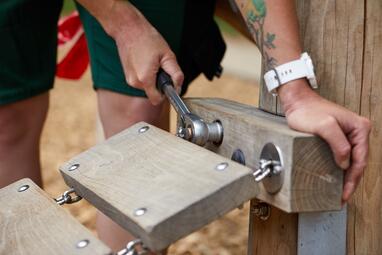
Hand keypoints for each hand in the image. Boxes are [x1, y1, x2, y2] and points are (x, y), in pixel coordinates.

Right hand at [102, 1, 183, 104]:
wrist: (128, 29)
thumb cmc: (147, 39)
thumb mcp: (167, 55)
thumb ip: (176, 73)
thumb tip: (179, 86)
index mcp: (145, 79)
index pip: (157, 100)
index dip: (166, 95)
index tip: (170, 85)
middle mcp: (135, 82)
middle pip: (153, 93)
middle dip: (159, 83)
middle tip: (160, 67)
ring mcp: (129, 79)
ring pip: (147, 87)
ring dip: (153, 78)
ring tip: (152, 62)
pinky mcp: (127, 76)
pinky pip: (141, 81)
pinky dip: (146, 75)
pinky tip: (145, 61)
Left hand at [279, 79, 370, 202]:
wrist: (297, 101)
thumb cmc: (308, 111)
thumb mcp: (323, 126)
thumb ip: (338, 143)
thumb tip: (345, 163)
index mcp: (359, 128)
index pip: (360, 159)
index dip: (353, 179)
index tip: (344, 194)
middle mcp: (358, 131)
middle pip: (358, 162)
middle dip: (351, 181)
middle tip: (342, 197)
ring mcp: (349, 134)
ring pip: (352, 160)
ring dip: (347, 176)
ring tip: (340, 192)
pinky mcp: (339, 136)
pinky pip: (344, 155)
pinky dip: (342, 168)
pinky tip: (336, 177)